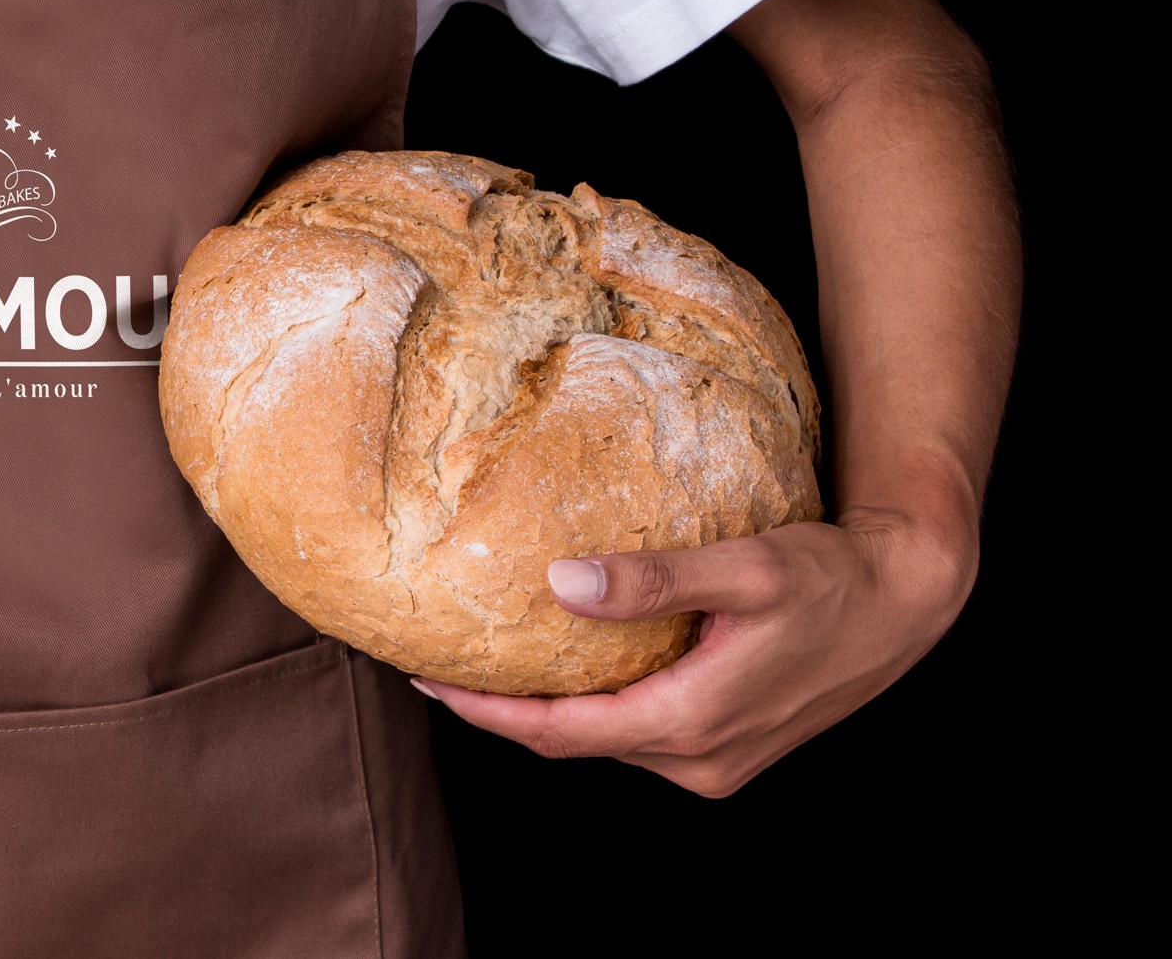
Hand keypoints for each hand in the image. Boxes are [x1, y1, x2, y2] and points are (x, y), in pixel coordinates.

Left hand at [412, 510, 976, 796]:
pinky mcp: (727, 747)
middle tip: (439, 665)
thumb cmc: (829, 576)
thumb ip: (653, 579)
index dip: (487, 712)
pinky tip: (568, 663)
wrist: (903, 601)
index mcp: (690, 722)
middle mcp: (697, 758)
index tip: (427, 681)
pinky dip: (595, 704)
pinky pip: (638, 732)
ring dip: (550, 709)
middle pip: (574, 742)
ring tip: (489, 662)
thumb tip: (562, 584)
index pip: (560, 732)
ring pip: (606, 740)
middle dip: (504, 710)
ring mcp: (715, 761)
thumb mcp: (743, 567)